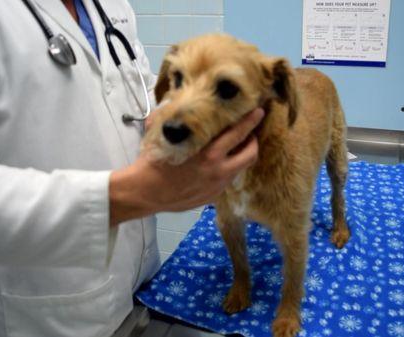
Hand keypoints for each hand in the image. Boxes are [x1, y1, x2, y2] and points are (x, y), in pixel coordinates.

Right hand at [109, 108, 263, 225]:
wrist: (145, 192)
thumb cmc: (153, 161)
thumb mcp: (164, 133)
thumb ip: (175, 115)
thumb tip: (178, 97)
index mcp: (208, 153)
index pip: (238, 133)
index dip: (251, 120)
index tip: (258, 112)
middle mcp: (218, 170)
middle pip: (250, 154)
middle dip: (254, 140)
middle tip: (251, 132)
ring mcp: (217, 186)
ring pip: (240, 168)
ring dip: (241, 156)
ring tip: (236, 147)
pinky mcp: (213, 196)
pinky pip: (227, 180)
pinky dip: (227, 169)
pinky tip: (218, 164)